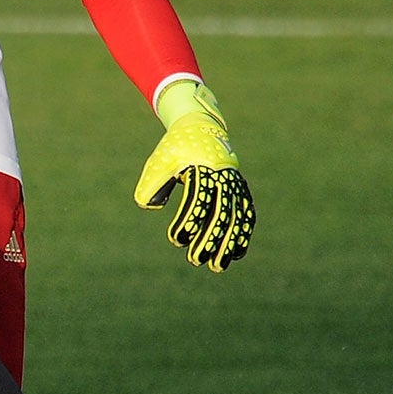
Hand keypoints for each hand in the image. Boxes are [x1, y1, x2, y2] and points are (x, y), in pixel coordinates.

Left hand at [133, 80, 253, 271]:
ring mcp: (235, 184)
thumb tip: (146, 204)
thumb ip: (153, 182)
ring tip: (217, 266)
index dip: (189, 221)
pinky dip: (243, 234)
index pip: (198, 199)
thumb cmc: (176, 147)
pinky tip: (237, 254)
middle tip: (195, 261)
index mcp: (204, 166)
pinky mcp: (240, 190)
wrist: (201, 126)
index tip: (176, 239)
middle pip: (220, 213)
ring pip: (236, 218)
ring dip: (228, 244)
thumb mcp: (161, 160)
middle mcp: (224, 176)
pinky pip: (246, 214)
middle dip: (209, 240)